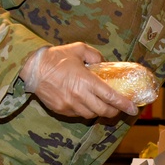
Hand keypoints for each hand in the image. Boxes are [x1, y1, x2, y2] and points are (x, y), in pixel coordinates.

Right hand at [21, 43, 137, 118]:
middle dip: (114, 112)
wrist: (31, 69)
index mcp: (86, 81)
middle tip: (118, 108)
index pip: (110, 97)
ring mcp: (70, 105)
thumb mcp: (78, 49)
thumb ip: (94, 55)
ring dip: (99, 112)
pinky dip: (85, 111)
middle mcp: (79, 96)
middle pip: (103, 111)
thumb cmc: (55, 57)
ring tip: (102, 105)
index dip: (124, 104)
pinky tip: (85, 104)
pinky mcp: (61, 110)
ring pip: (91, 115)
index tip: (133, 108)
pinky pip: (78, 115)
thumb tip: (103, 62)